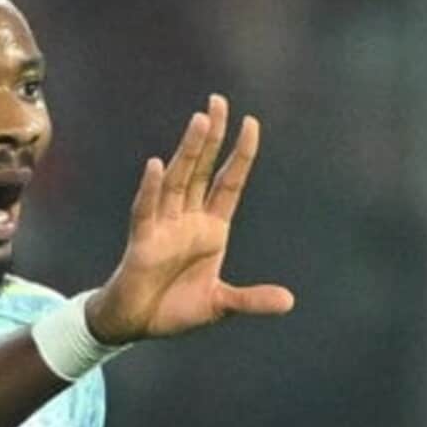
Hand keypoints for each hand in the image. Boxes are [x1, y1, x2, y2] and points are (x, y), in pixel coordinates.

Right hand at [86, 95, 294, 343]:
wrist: (137, 325)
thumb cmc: (175, 309)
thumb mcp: (220, 304)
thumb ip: (251, 300)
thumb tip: (289, 302)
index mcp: (210, 229)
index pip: (228, 183)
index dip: (240, 155)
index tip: (250, 122)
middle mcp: (187, 220)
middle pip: (201, 169)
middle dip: (212, 137)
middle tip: (219, 101)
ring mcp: (164, 227)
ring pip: (177, 181)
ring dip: (189, 151)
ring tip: (200, 121)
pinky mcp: (142, 242)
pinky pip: (146, 210)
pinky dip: (151, 189)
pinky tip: (157, 165)